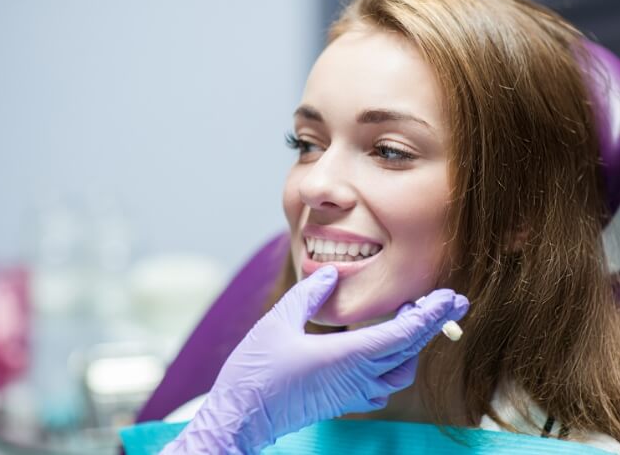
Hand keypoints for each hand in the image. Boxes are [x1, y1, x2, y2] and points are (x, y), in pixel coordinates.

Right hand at [161, 266, 468, 453]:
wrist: (241, 416)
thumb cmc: (256, 371)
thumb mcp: (278, 322)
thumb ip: (308, 294)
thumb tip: (331, 274)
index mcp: (347, 356)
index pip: (403, 334)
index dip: (429, 315)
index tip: (450, 297)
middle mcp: (356, 377)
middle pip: (409, 351)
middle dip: (433, 324)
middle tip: (450, 301)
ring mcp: (351, 394)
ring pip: (400, 372)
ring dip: (414, 346)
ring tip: (414, 320)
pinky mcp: (342, 402)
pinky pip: (382, 387)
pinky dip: (394, 366)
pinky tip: (385, 353)